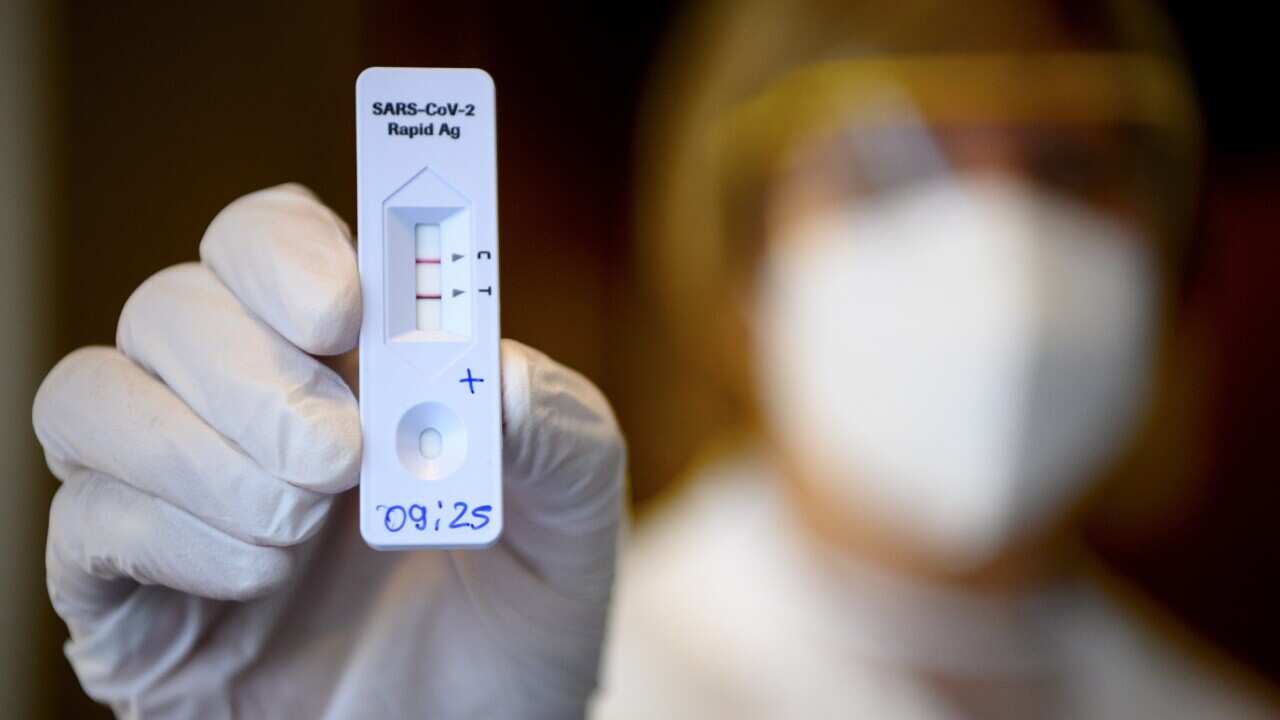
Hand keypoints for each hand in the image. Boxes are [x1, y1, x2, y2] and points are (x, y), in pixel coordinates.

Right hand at [33, 184, 625, 717]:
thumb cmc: (516, 614)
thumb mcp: (576, 518)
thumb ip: (559, 429)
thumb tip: (496, 370)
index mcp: (346, 360)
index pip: (266, 240)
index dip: (286, 251)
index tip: (344, 309)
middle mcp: (243, 406)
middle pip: (171, 305)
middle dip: (250, 371)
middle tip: (340, 451)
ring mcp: (175, 494)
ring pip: (91, 397)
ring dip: (200, 454)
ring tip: (305, 522)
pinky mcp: (126, 593)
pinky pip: (81, 524)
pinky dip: (172, 537)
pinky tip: (261, 577)